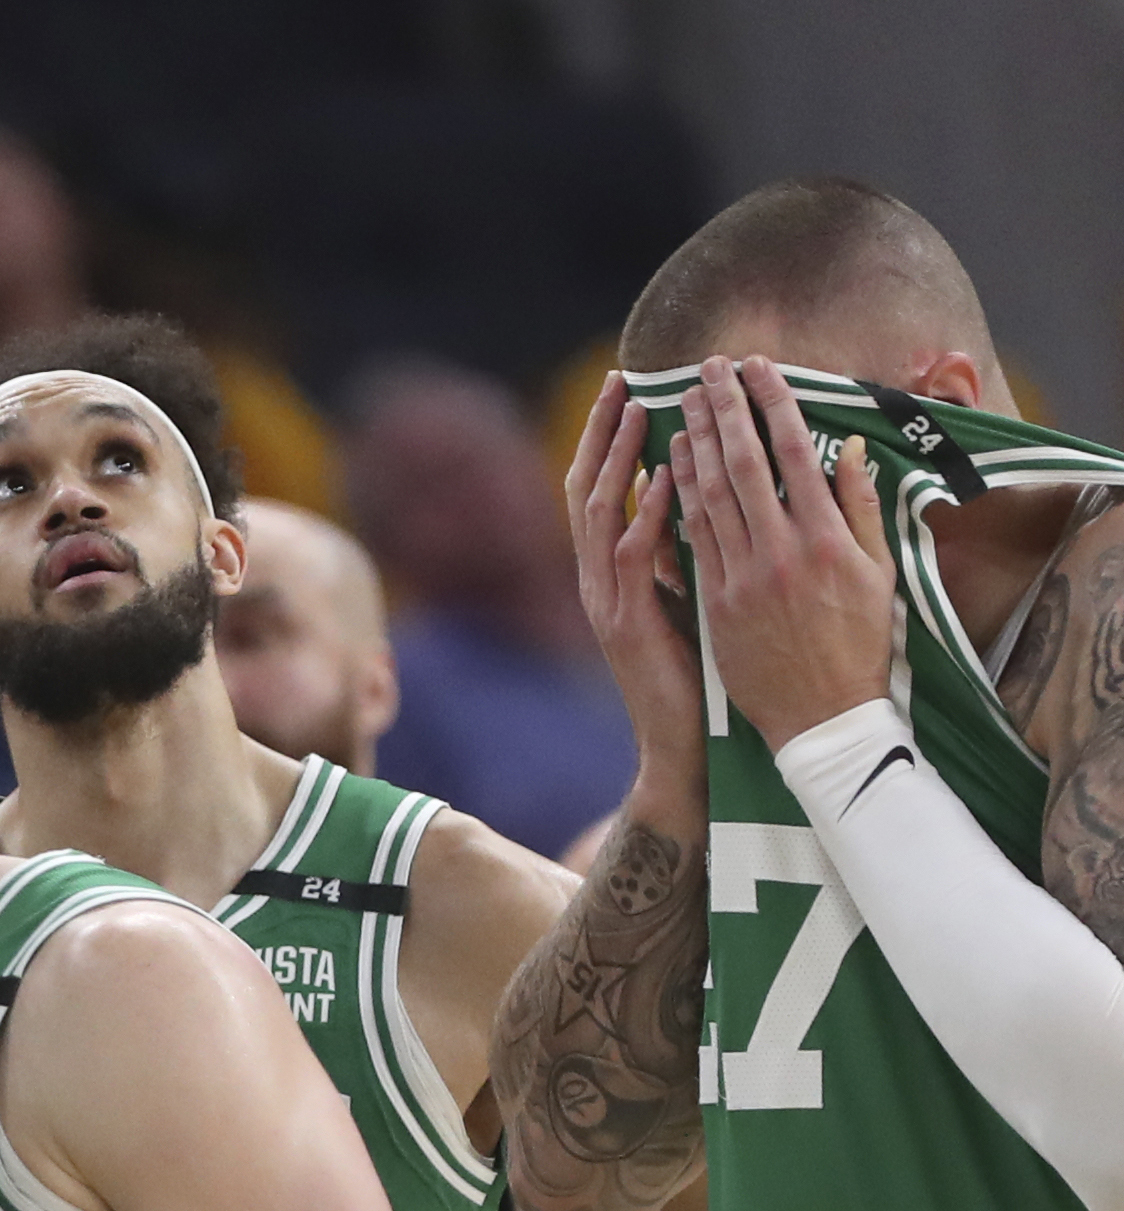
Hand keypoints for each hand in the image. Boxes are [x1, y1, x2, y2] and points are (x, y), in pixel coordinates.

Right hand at [566, 368, 705, 787]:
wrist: (684, 749)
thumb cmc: (699, 678)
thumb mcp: (691, 600)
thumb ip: (690, 551)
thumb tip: (706, 499)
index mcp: (614, 573)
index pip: (604, 490)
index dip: (613, 439)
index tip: (632, 388)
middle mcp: (599, 581)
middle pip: (587, 489)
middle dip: (604, 432)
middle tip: (623, 379)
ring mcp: (608, 602)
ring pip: (601, 514)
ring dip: (620, 459)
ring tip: (642, 410)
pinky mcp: (629, 625)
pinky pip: (632, 558)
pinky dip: (648, 513)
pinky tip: (669, 476)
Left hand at [678, 355, 902, 748]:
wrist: (822, 718)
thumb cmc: (860, 644)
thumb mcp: (878, 574)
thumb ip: (862, 508)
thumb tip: (850, 450)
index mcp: (827, 541)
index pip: (795, 454)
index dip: (774, 405)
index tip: (761, 367)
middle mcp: (780, 553)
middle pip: (745, 465)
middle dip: (726, 409)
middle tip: (710, 366)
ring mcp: (741, 578)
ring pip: (711, 496)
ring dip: (697, 442)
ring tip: (686, 400)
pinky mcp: (714, 602)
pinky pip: (691, 537)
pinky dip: (680, 495)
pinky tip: (672, 462)